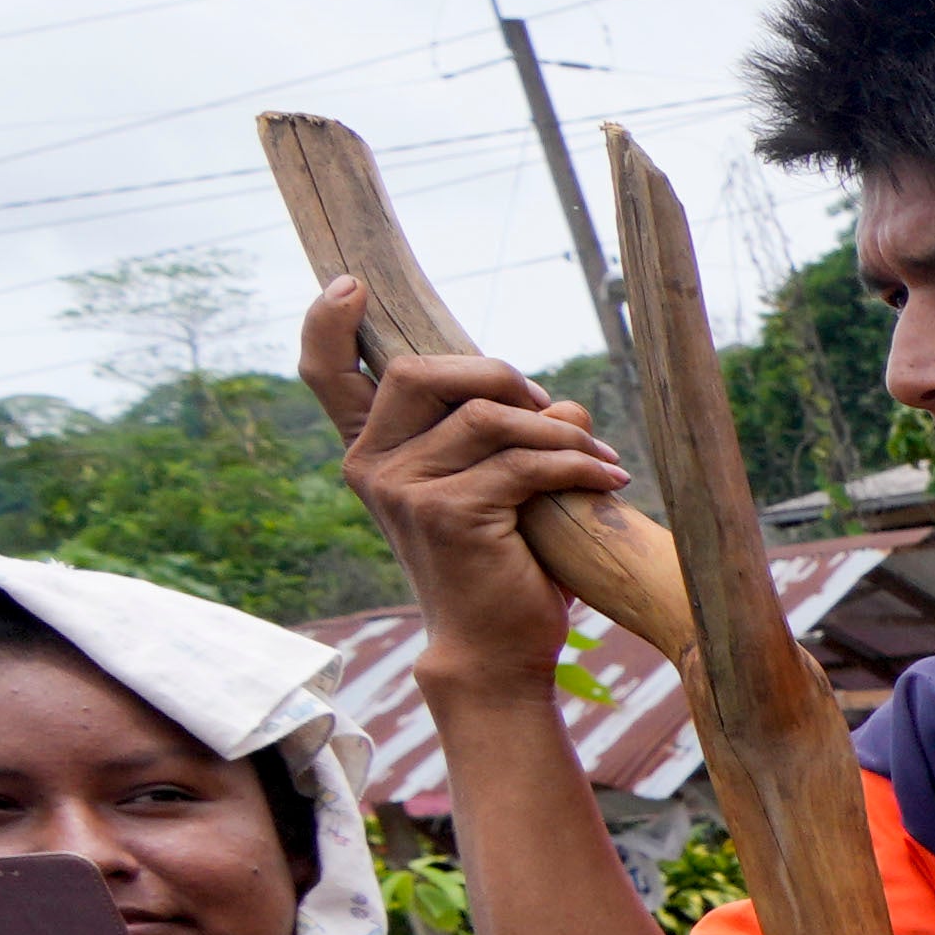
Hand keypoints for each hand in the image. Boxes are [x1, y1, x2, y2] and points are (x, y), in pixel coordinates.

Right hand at [317, 309, 637, 705]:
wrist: (493, 649)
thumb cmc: (500, 563)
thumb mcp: (491, 486)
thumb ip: (500, 434)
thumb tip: (557, 397)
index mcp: (371, 452)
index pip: (327, 375)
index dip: (327, 322)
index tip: (351, 285)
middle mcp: (371, 466)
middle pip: (421, 370)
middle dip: (497, 373)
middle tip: (550, 411)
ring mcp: (404, 489)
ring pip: (488, 416)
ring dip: (558, 429)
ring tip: (599, 458)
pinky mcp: (449, 514)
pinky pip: (524, 462)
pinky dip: (576, 464)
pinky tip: (608, 480)